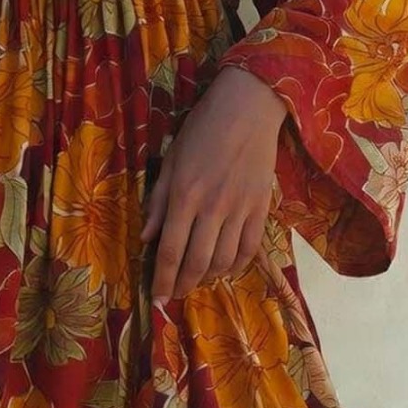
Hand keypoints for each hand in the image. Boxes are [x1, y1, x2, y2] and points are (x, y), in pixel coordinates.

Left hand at [139, 66, 286, 303]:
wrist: (248, 108)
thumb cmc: (202, 128)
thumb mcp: (171, 159)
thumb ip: (158, 200)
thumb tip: (146, 237)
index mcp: (184, 195)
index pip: (170, 251)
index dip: (161, 280)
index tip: (156, 299)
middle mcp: (211, 207)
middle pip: (196, 262)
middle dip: (182, 286)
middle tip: (175, 295)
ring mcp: (239, 209)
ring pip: (223, 260)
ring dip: (207, 278)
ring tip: (196, 282)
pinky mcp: (261, 207)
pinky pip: (249, 248)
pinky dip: (236, 266)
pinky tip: (225, 269)